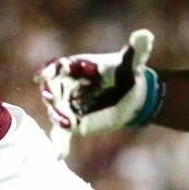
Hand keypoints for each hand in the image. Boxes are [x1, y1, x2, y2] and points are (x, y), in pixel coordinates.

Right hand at [35, 29, 161, 159]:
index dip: (48, 70)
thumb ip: (137, 48)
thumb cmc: (127, 72)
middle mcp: (67, 85)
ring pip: (55, 111)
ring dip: (57, 116)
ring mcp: (69, 105)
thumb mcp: (133, 61)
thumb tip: (145, 34)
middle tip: (49, 96)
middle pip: (51, 88)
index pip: (56, 66)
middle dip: (48, 92)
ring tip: (66, 122)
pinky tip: (59, 154)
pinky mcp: (74, 123)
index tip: (42, 76)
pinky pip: (62, 133)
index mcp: (76, 67)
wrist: (132, 95)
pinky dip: (59, 143)